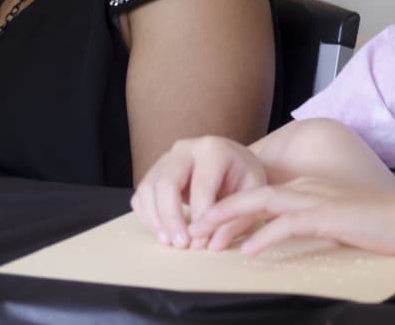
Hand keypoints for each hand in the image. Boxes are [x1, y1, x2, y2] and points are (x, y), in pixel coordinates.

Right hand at [131, 136, 265, 249]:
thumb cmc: (243, 177)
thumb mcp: (253, 193)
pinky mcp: (155, 171)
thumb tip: (214, 244)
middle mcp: (185, 149)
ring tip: (171, 242)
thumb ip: (238, 218)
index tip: (202, 243)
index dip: (200, 218)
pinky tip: (162, 232)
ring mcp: (166, 158)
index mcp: (213, 149)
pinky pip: (142, 195)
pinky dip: (147, 216)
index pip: (201, 186)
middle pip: (167, 184)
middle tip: (182, 245)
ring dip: (157, 220)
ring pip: (149, 190)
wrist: (233, 162)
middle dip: (172, 218)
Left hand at [188, 177, 394, 254]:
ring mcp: (316, 199)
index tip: (205, 226)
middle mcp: (304, 188)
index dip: (228, 210)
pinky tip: (247, 250)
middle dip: (218, 212)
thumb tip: (275, 237)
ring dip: (232, 223)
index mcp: (304, 188)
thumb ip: (304, 223)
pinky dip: (264, 235)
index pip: (257, 196)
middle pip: (251, 196)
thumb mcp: (331, 219)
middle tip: (191, 229)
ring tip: (207, 239)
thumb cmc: (374, 223)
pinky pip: (288, 224)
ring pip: (262, 206)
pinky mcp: (328, 215)